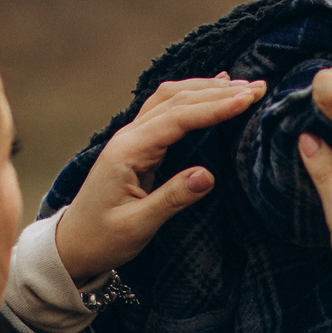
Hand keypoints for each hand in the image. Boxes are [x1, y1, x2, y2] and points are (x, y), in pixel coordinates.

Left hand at [54, 76, 265, 282]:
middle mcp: (129, 136)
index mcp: (128, 151)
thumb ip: (172, 199)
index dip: (214, 107)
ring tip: (245, 86)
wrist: (72, 246)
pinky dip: (193, 97)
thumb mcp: (138, 226)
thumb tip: (207, 175)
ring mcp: (131, 137)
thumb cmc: (102, 239)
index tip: (248, 100)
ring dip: (207, 89)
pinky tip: (212, 90)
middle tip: (259, 88)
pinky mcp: (138, 145)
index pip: (177, 118)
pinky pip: (167, 110)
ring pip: (171, 99)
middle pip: (176, 100)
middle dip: (218, 92)